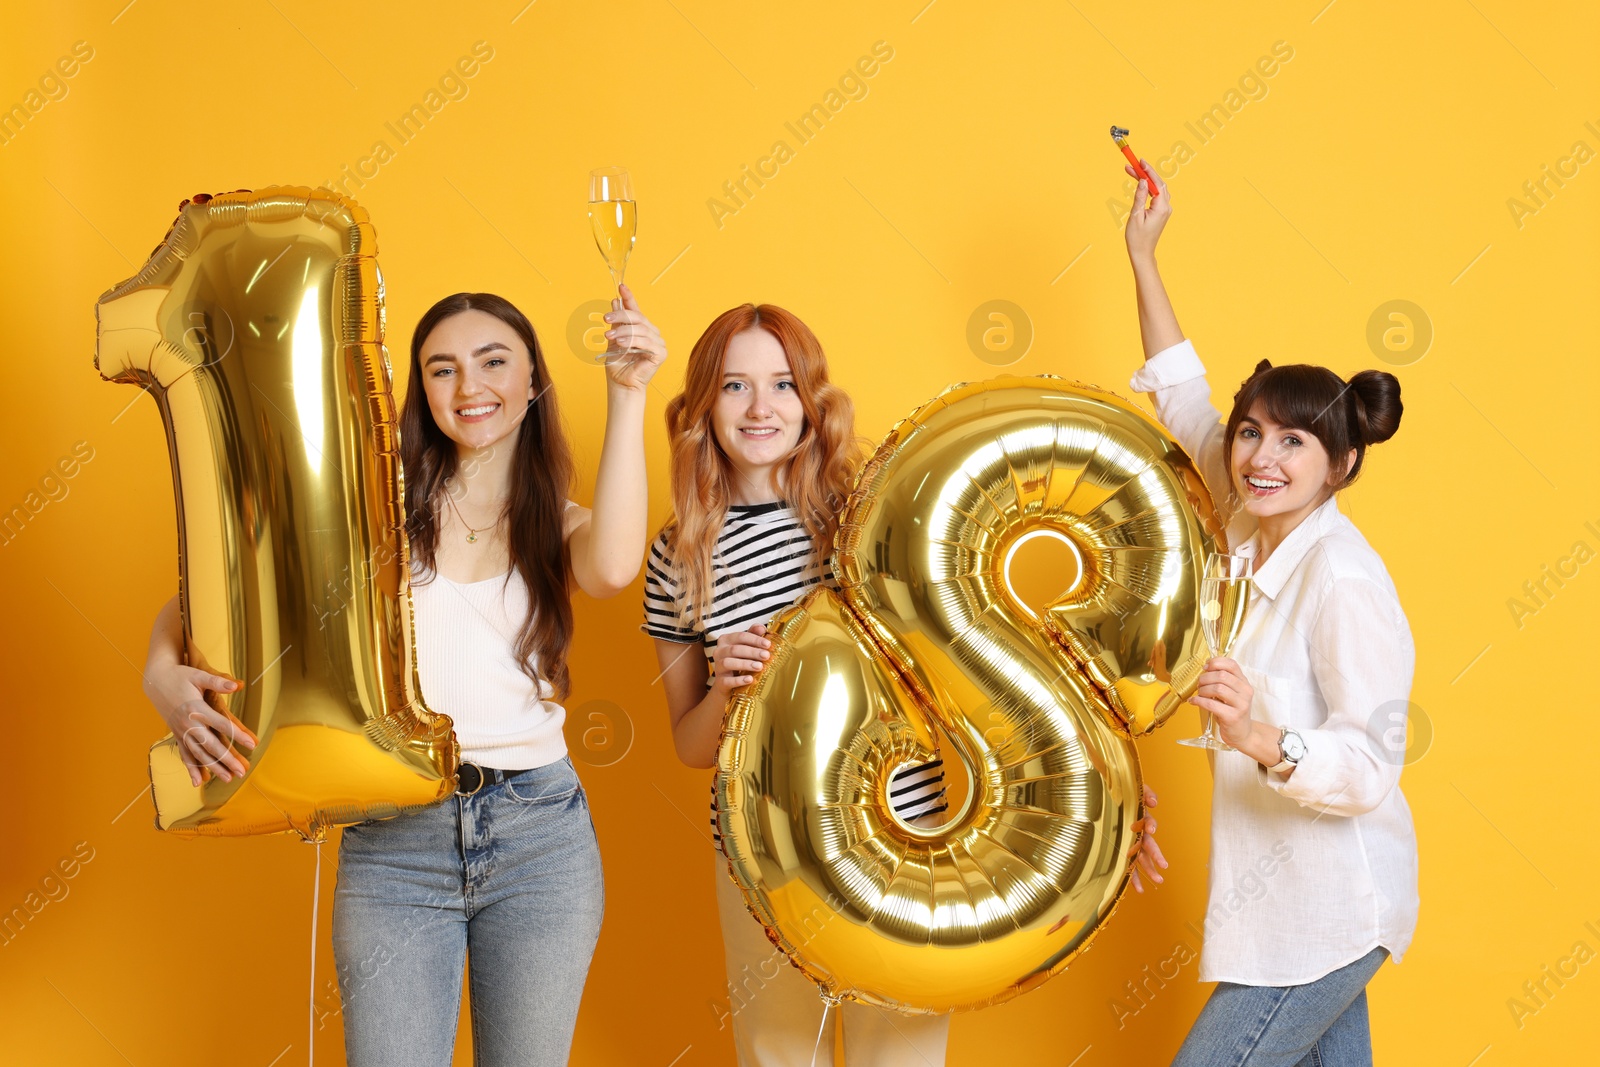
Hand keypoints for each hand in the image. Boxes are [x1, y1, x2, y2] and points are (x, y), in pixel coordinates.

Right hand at [142, 661, 256, 785]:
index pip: (221, 724)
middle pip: (211, 745)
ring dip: (213, 767)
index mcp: (196, 709)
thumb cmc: (180, 675)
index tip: (252, 745)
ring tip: (228, 779)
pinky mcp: (177, 734)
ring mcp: (181, 731)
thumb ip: (217, 681)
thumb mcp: (198, 675)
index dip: (237, 735)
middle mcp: (188, 723)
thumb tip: (237, 684)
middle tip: (242, 772)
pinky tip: (198, 782)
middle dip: (227, 760)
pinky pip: (185, 754)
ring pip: (198, 754)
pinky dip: (192, 768)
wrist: (155, 680)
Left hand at [602, 283, 666, 390]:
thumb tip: (615, 300)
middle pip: (638, 317)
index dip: (629, 297)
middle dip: (621, 316)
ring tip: (610, 336)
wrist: (620, 383)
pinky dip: (633, 341)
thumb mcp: (613, 337)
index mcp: (641, 328)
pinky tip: (621, 343)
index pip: (635, 309)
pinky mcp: (660, 353)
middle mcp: (651, 333)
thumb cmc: (618, 363)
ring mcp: (658, 343)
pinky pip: (647, 342)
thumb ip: (616, 321)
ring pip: (641, 329)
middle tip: (606, 319)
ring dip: (623, 331)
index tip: (621, 287)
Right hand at [710, 624, 770, 691]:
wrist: (727, 682)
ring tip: (759, 667)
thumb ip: (753, 635)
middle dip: (752, 652)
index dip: (755, 639)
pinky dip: (739, 680)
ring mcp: (718, 667)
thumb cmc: (739, 659)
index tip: (768, 644)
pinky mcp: (720, 682)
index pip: (740, 636)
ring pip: (728, 663)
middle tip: (766, 656)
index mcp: (726, 640)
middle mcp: (719, 652)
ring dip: (745, 664)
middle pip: (734, 649)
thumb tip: (762, 628)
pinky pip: (727, 681)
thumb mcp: (746, 646)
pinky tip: (750, 679)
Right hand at [1123, 159, 1170, 262]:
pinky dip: (1147, 188)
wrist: (1142, 253)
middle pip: (1157, 184)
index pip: (1157, 183)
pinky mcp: (1160, 212)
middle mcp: (1166, 207)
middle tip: (1131, 166)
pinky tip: (1139, 183)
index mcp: (1161, 208)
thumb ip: (1140, 197)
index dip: (1148, 171)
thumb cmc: (1137, 238)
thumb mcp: (1136, 216)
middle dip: (1145, 173)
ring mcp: (1164, 210)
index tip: (1140, 162)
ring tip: (1132, 172)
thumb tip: (1143, 181)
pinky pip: (1155, 195)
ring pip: (1157, 188)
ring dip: (1145, 179)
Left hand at [1128, 784, 1168, 892]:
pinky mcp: (1121, 853)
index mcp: (1139, 820)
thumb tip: (1154, 802)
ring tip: (1159, 881)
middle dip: (1156, 856)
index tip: (1151, 828)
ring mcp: (1130, 845)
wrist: (1102, 796)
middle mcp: (1136, 834)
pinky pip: (1129, 867)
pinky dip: (1134, 878)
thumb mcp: (1133, 790)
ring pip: (1141, 859)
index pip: (1147, 824)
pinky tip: (1139, 889)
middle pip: (1148, 845)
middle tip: (1164, 866)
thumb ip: (1145, 793)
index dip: (1150, 825)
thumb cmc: (1119, 794)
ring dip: (1150, 870)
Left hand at [1189, 656, 1254, 747]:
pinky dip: (1199, 701)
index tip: (1205, 667)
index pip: (1232, 664)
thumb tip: (1205, 667)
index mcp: (1244, 683)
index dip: (1216, 662)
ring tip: (1200, 694)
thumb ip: (1223, 680)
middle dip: (1205, 678)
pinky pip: (1211, 704)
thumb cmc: (1232, 711)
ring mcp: (1241, 705)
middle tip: (1199, 684)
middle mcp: (1245, 692)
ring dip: (1203, 690)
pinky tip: (1194, 701)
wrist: (1243, 734)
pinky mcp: (1232, 717)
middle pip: (1222, 675)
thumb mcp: (1231, 693)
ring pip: (1217, 688)